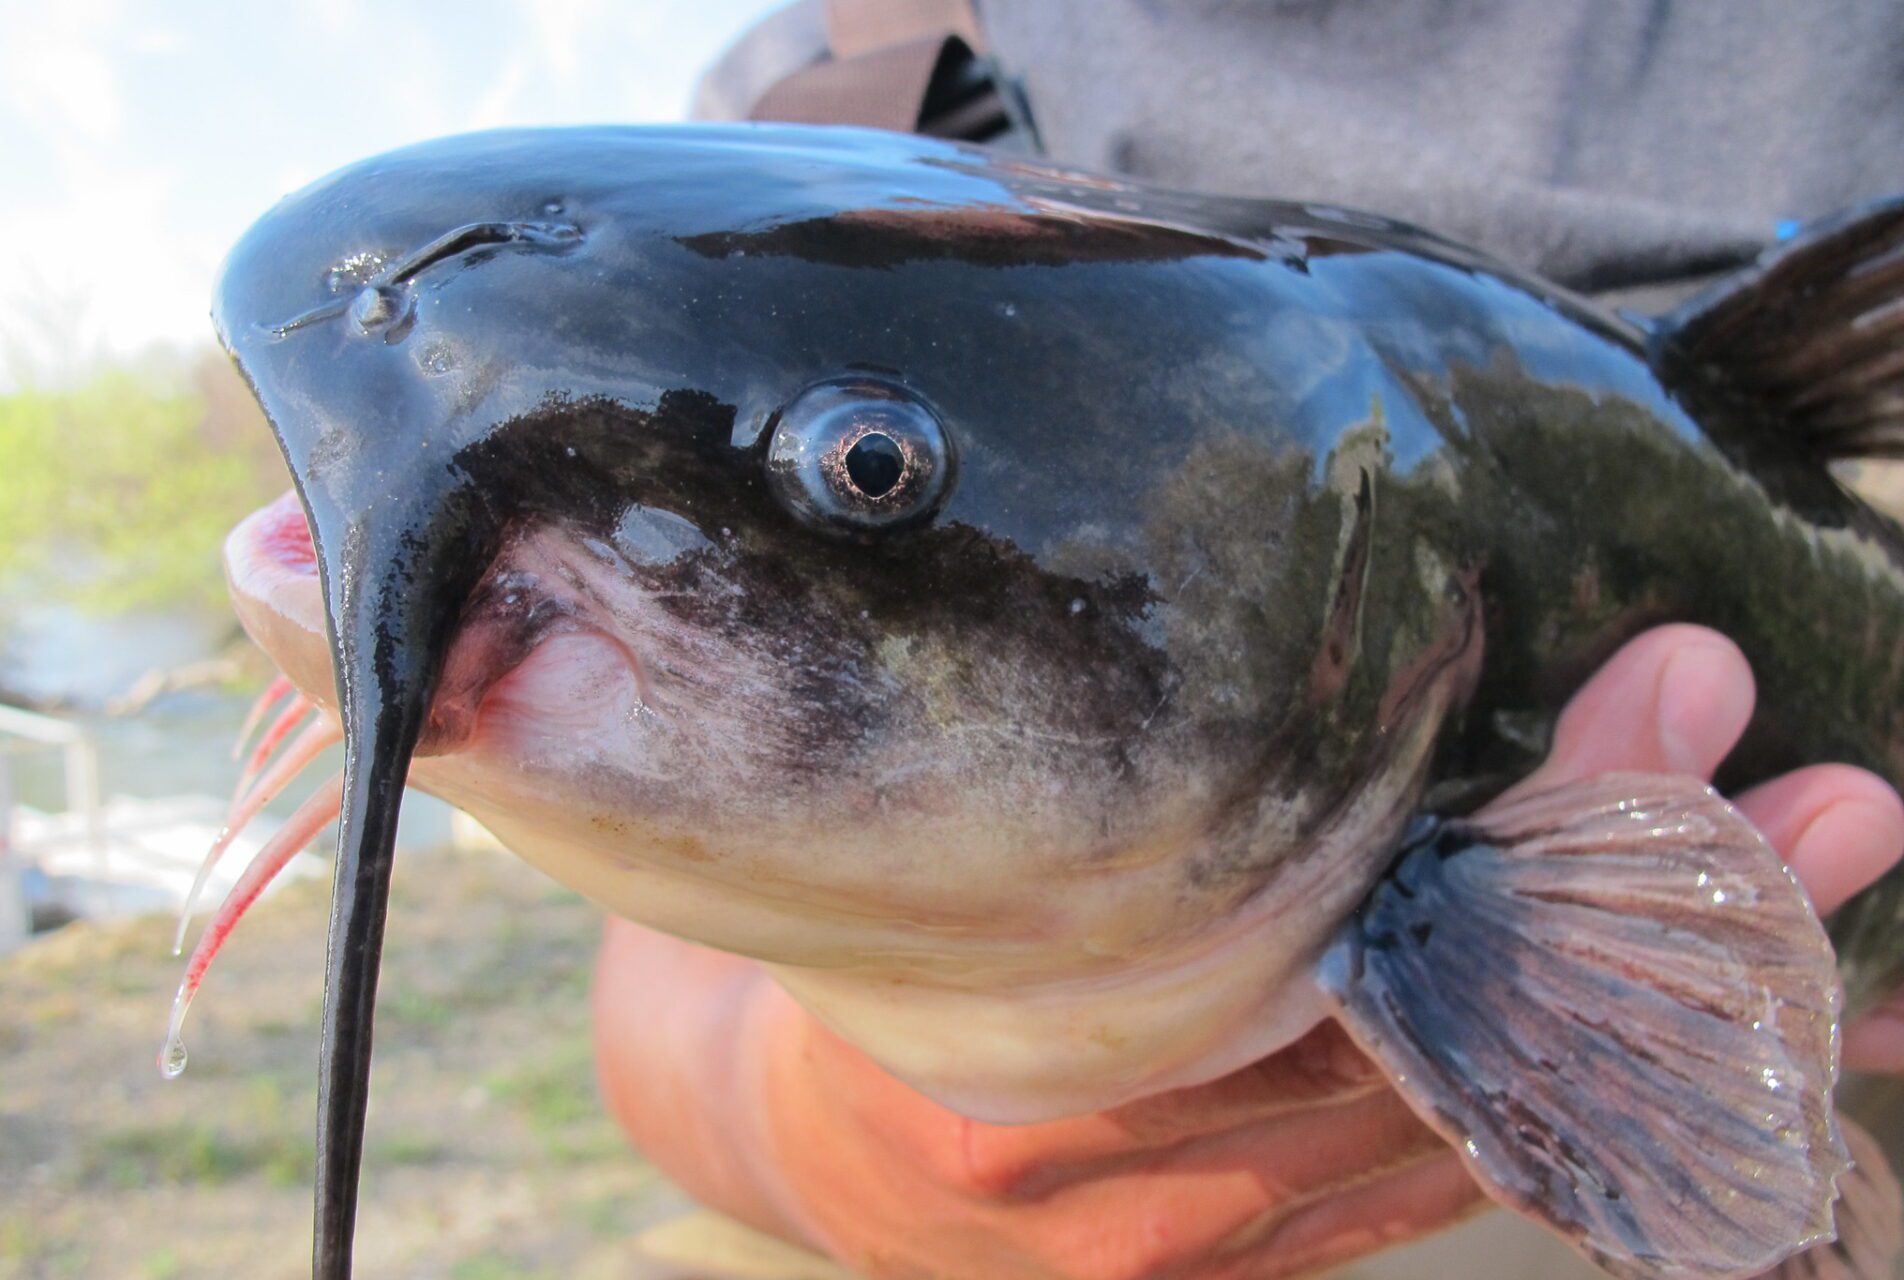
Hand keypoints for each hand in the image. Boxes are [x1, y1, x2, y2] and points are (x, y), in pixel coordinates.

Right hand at [591, 624, 1903, 1278]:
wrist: (799, 1135)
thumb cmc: (873, 945)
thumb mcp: (950, 856)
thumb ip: (1115, 789)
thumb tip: (1290, 628)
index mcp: (1062, 1064)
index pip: (1369, 956)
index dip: (1547, 840)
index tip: (1680, 698)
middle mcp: (1153, 1187)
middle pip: (1471, 1056)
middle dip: (1667, 924)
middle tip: (1842, 796)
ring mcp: (1209, 1248)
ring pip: (1493, 1144)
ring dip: (1672, 1029)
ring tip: (1818, 889)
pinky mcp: (1234, 1274)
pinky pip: (1436, 1194)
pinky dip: (1592, 1117)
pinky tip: (1706, 1047)